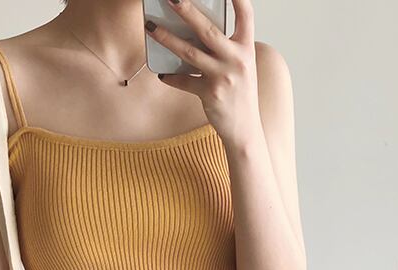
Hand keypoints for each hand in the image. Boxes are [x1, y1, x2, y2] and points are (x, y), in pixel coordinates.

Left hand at [144, 0, 260, 149]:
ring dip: (167, 38)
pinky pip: (184, 82)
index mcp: (246, 49)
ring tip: (151, 28)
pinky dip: (171, 78)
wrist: (245, 129)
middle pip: (207, 30)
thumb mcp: (241, 67)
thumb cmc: (241, 95)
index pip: (246, 14)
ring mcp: (223, 77)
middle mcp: (237, 60)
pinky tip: (162, 74)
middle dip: (186, 10)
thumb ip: (225, 49)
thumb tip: (194, 33)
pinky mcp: (210, 94)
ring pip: (189, 53)